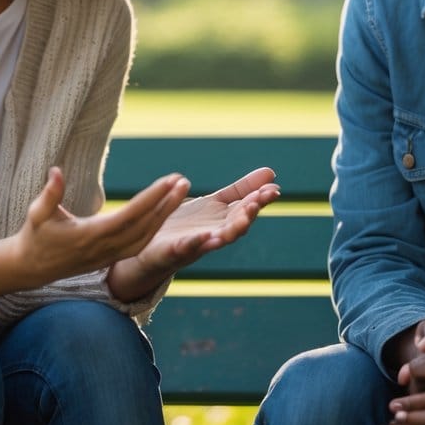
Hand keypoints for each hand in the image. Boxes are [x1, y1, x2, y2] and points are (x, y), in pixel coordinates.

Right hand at [0, 166, 189, 305]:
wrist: (31, 268)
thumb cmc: (35, 236)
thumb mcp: (37, 213)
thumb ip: (50, 193)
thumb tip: (57, 170)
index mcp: (91, 235)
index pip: (130, 215)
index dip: (151, 198)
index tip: (169, 181)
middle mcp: (105, 248)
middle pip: (144, 226)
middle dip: (166, 203)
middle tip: (183, 181)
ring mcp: (110, 255)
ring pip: (146, 236)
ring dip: (165, 214)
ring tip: (179, 192)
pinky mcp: (111, 258)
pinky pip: (140, 244)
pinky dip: (156, 228)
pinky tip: (165, 212)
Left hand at [107, 167, 279, 299]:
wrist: (151, 249)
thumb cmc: (187, 225)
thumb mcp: (216, 203)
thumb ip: (241, 189)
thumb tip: (272, 172)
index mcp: (224, 220)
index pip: (245, 208)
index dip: (259, 200)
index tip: (274, 189)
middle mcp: (214, 234)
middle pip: (236, 227)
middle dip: (248, 215)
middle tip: (258, 202)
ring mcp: (195, 245)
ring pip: (217, 241)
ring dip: (230, 232)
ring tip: (241, 221)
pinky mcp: (173, 252)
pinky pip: (186, 248)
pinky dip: (196, 243)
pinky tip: (204, 236)